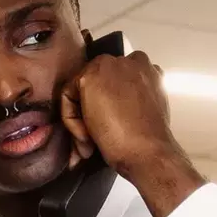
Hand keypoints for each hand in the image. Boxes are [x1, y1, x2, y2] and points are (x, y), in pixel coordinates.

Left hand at [59, 50, 204, 216]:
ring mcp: (112, 66)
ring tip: (90, 147)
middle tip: (90, 146)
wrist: (149, 154)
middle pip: (90, 85)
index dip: (98, 111)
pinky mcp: (93, 76)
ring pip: (78, 91)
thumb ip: (127, 106)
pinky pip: (68, 97)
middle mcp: (131, 61)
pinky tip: (88, 140)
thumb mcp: (140, 118)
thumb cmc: (147, 146)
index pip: (108, 82)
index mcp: (147, 71)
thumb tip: (105, 118)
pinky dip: (73, 122)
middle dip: (85, 117)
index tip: (101, 137)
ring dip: (79, 122)